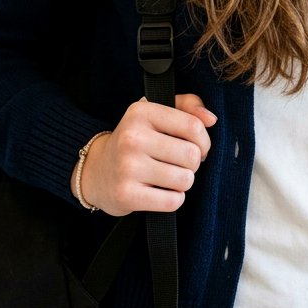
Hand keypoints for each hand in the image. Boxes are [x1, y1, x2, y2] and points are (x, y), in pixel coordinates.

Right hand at [73, 94, 216, 215]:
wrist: (97, 171)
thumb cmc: (134, 141)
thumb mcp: (154, 114)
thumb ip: (187, 106)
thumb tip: (211, 119)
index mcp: (141, 112)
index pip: (193, 126)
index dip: (204, 141)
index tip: (196, 146)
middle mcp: (132, 138)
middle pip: (191, 155)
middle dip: (192, 164)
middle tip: (178, 163)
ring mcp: (127, 167)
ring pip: (185, 180)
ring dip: (182, 182)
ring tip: (168, 177)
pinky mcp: (126, 195)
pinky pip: (172, 201)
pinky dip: (173, 199)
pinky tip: (159, 191)